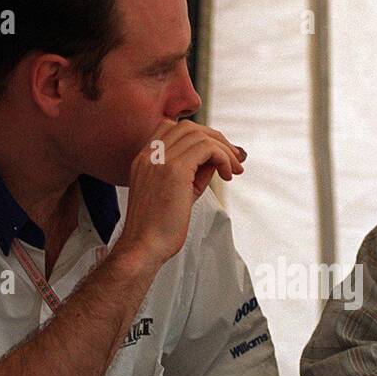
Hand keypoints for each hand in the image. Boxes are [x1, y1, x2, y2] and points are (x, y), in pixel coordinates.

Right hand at [117, 119, 245, 265]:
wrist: (143, 247)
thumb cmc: (158, 229)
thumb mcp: (179, 193)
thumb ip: (194, 173)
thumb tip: (215, 161)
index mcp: (145, 159)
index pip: (172, 128)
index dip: (199, 136)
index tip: (216, 153)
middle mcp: (150, 155)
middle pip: (188, 127)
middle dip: (215, 139)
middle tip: (232, 158)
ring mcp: (160, 160)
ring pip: (199, 135)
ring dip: (223, 149)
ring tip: (233, 169)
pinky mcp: (174, 170)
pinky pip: (207, 148)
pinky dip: (222, 157)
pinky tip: (227, 175)